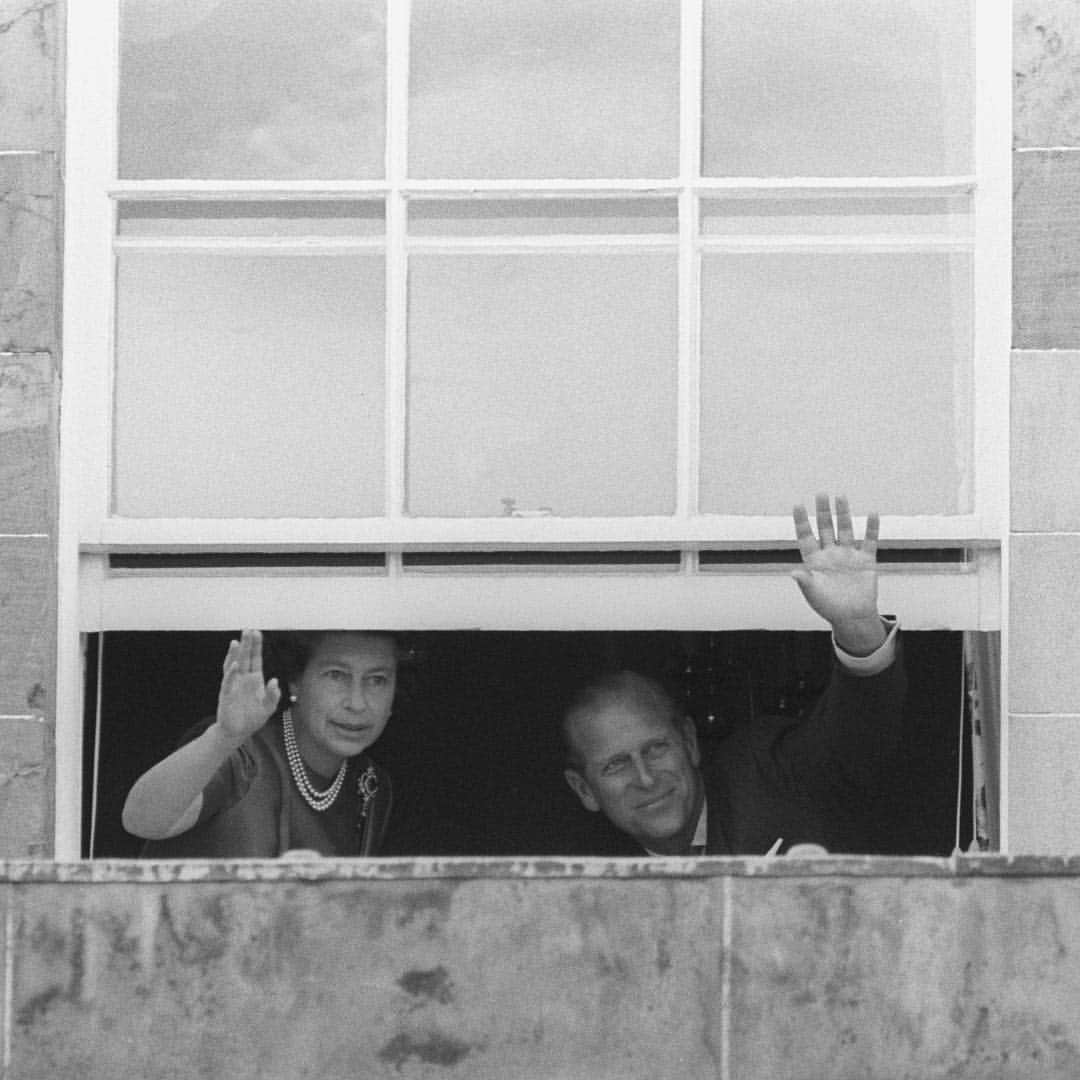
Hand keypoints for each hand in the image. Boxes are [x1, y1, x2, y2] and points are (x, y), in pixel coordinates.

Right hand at [215, 629, 280, 744]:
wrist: (238, 732)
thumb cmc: (253, 718)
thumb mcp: (269, 707)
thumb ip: (274, 695)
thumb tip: (274, 680)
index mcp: (254, 679)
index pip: (255, 658)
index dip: (256, 646)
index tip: (257, 632)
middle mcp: (243, 679)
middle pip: (244, 657)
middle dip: (246, 644)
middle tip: (247, 629)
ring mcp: (233, 685)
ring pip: (233, 665)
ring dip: (235, 654)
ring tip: (236, 642)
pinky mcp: (226, 695)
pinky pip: (228, 682)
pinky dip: (231, 673)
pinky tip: (235, 665)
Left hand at [792, 494, 884, 655]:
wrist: (852, 617)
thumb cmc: (828, 607)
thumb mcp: (813, 595)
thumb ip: (805, 582)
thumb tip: (793, 572)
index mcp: (815, 560)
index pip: (806, 536)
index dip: (802, 521)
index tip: (798, 505)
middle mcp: (831, 554)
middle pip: (826, 528)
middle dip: (824, 512)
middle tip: (821, 494)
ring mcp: (848, 556)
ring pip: (846, 530)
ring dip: (844, 514)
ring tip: (841, 496)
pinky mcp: (866, 561)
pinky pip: (870, 541)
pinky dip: (871, 528)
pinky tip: (872, 514)